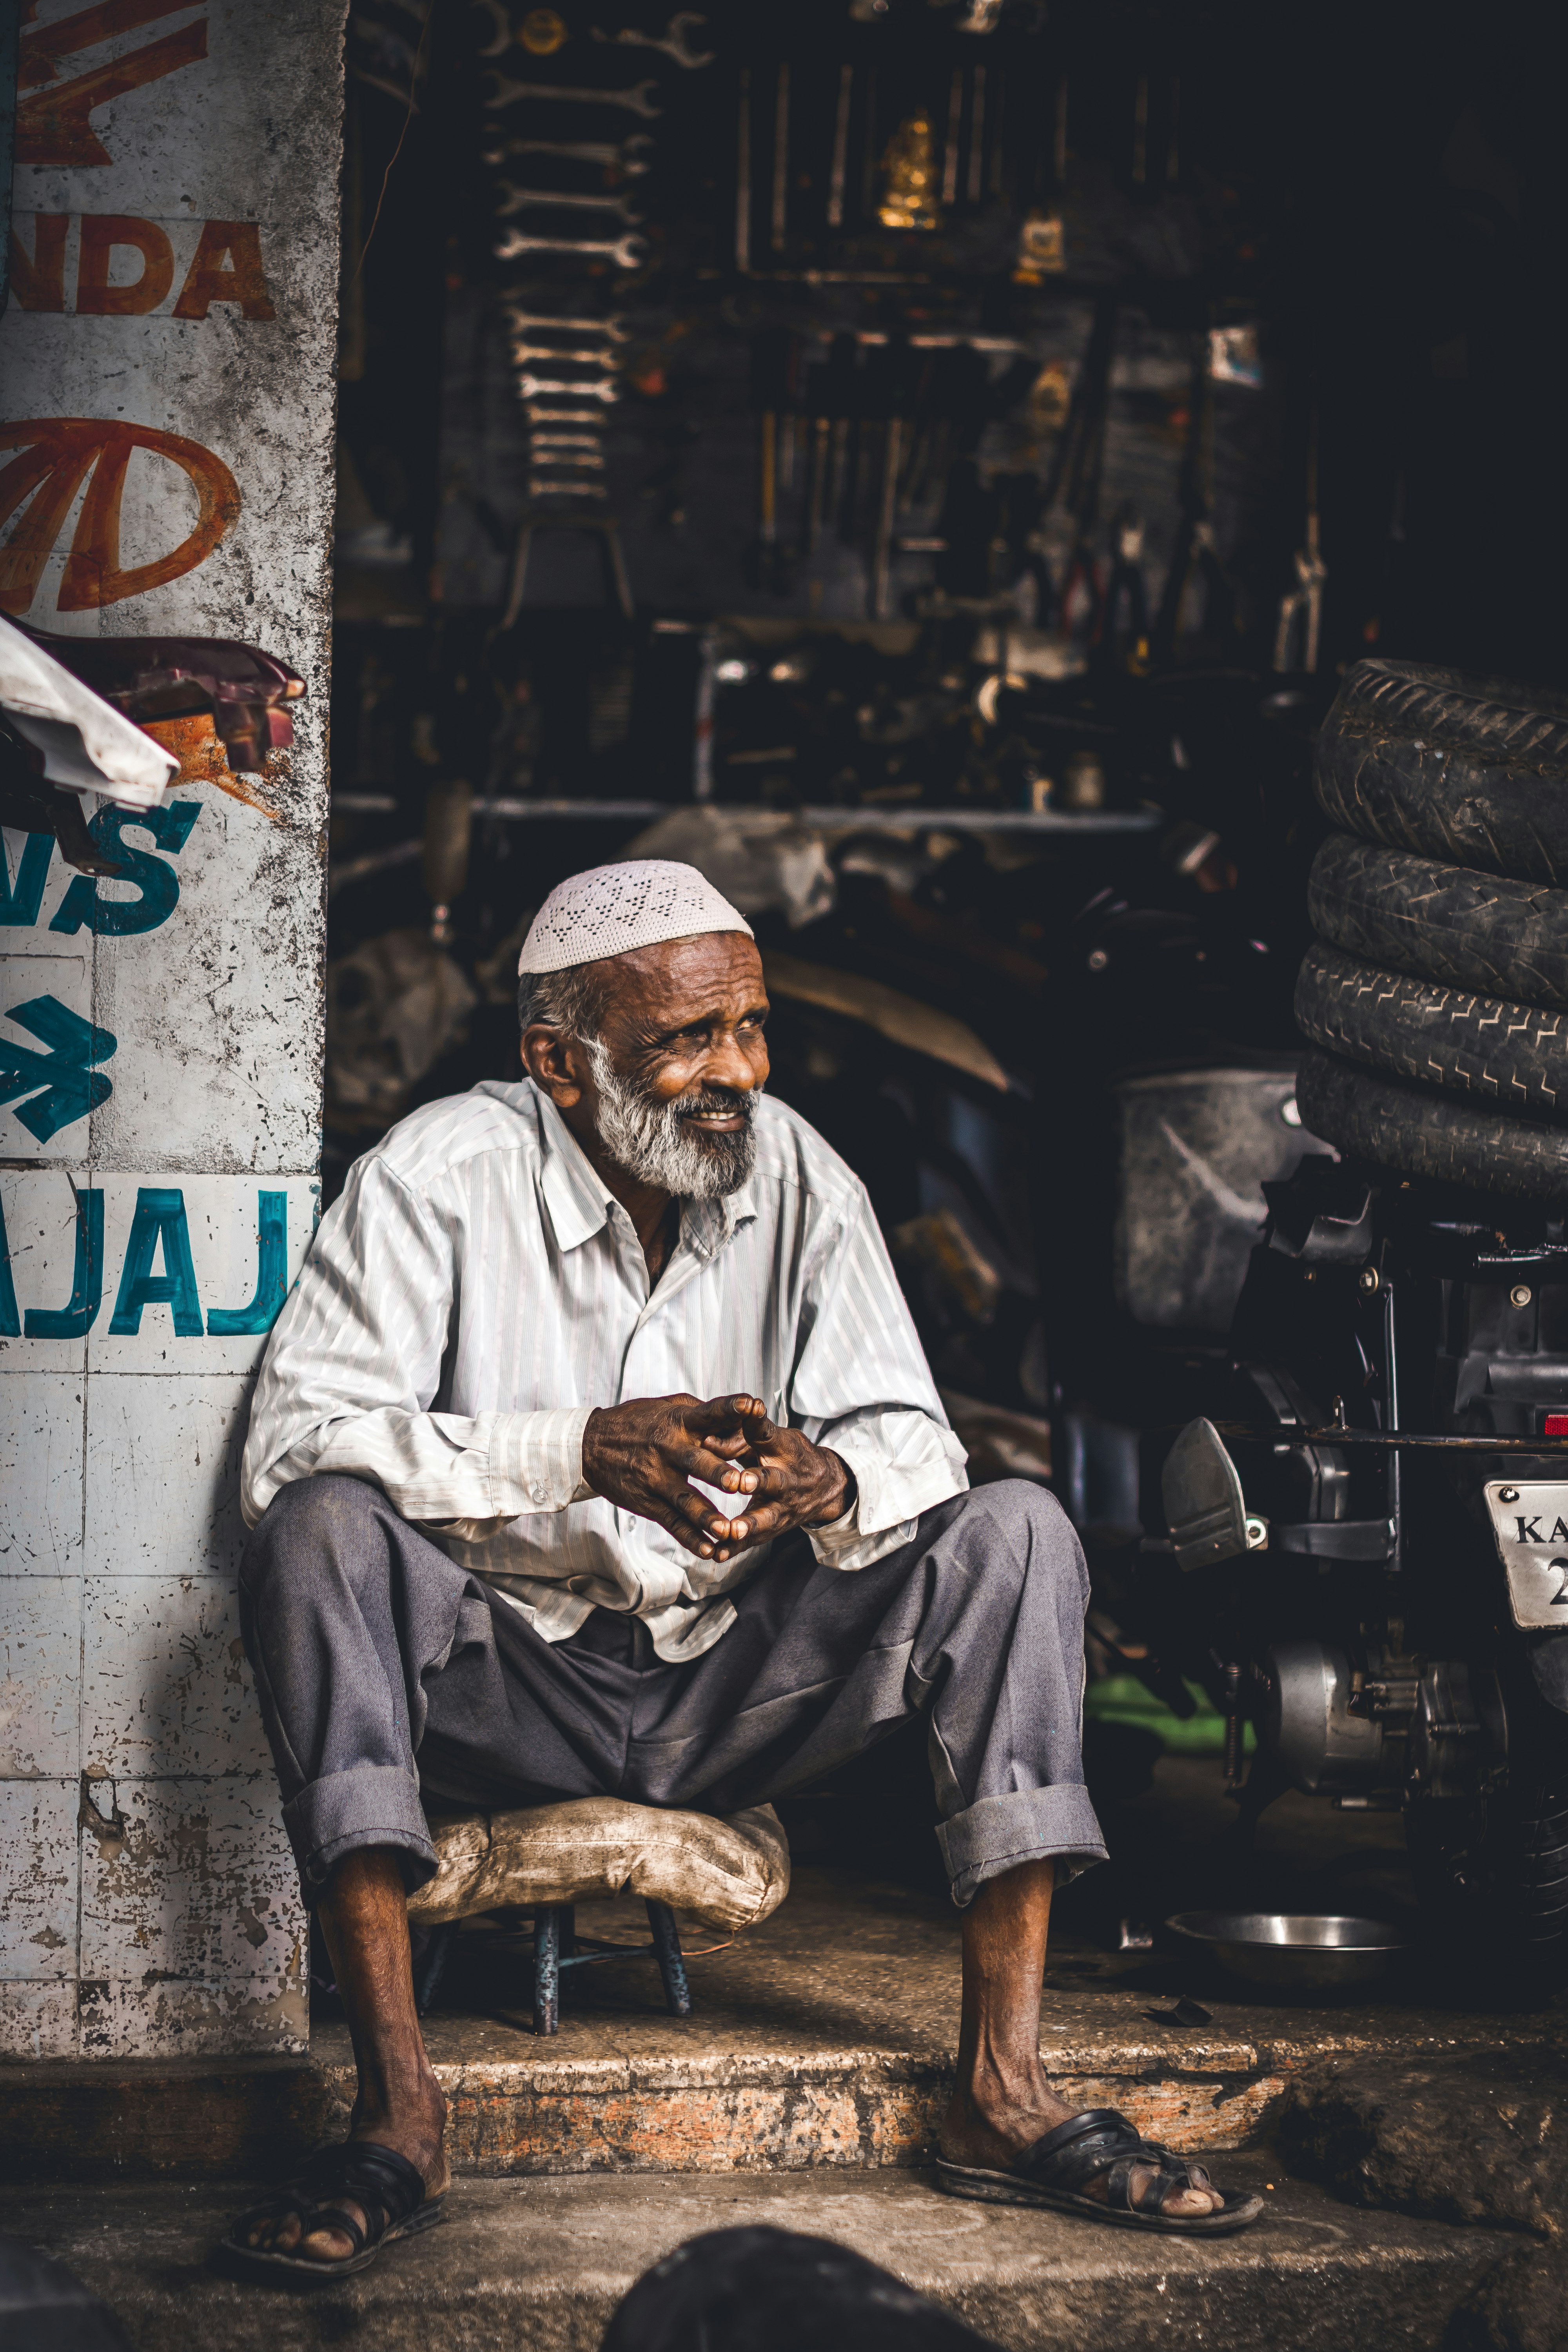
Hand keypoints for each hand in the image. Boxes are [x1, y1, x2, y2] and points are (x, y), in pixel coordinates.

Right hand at [581, 1393, 773, 1562]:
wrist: (591, 1445)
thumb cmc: (638, 1422)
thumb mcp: (669, 1407)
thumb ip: (704, 1414)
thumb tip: (741, 1420)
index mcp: (679, 1421)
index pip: (709, 1413)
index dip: (730, 1409)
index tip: (751, 1405)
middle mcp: (669, 1449)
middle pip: (697, 1462)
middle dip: (718, 1473)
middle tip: (739, 1483)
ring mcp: (657, 1478)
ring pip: (685, 1500)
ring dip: (706, 1517)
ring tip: (726, 1531)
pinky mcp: (647, 1502)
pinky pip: (672, 1522)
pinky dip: (690, 1539)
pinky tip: (709, 1551)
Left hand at [712, 1413, 855, 1554]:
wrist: (825, 1486)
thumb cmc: (788, 1454)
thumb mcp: (773, 1437)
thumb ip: (742, 1434)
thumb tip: (706, 1435)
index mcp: (784, 1450)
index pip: (768, 1433)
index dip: (756, 1422)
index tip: (748, 1410)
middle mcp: (787, 1480)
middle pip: (773, 1480)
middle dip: (758, 1481)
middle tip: (742, 1482)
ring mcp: (783, 1507)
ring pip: (765, 1518)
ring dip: (748, 1525)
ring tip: (728, 1531)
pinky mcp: (773, 1527)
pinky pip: (754, 1540)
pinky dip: (736, 1548)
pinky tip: (717, 1554)